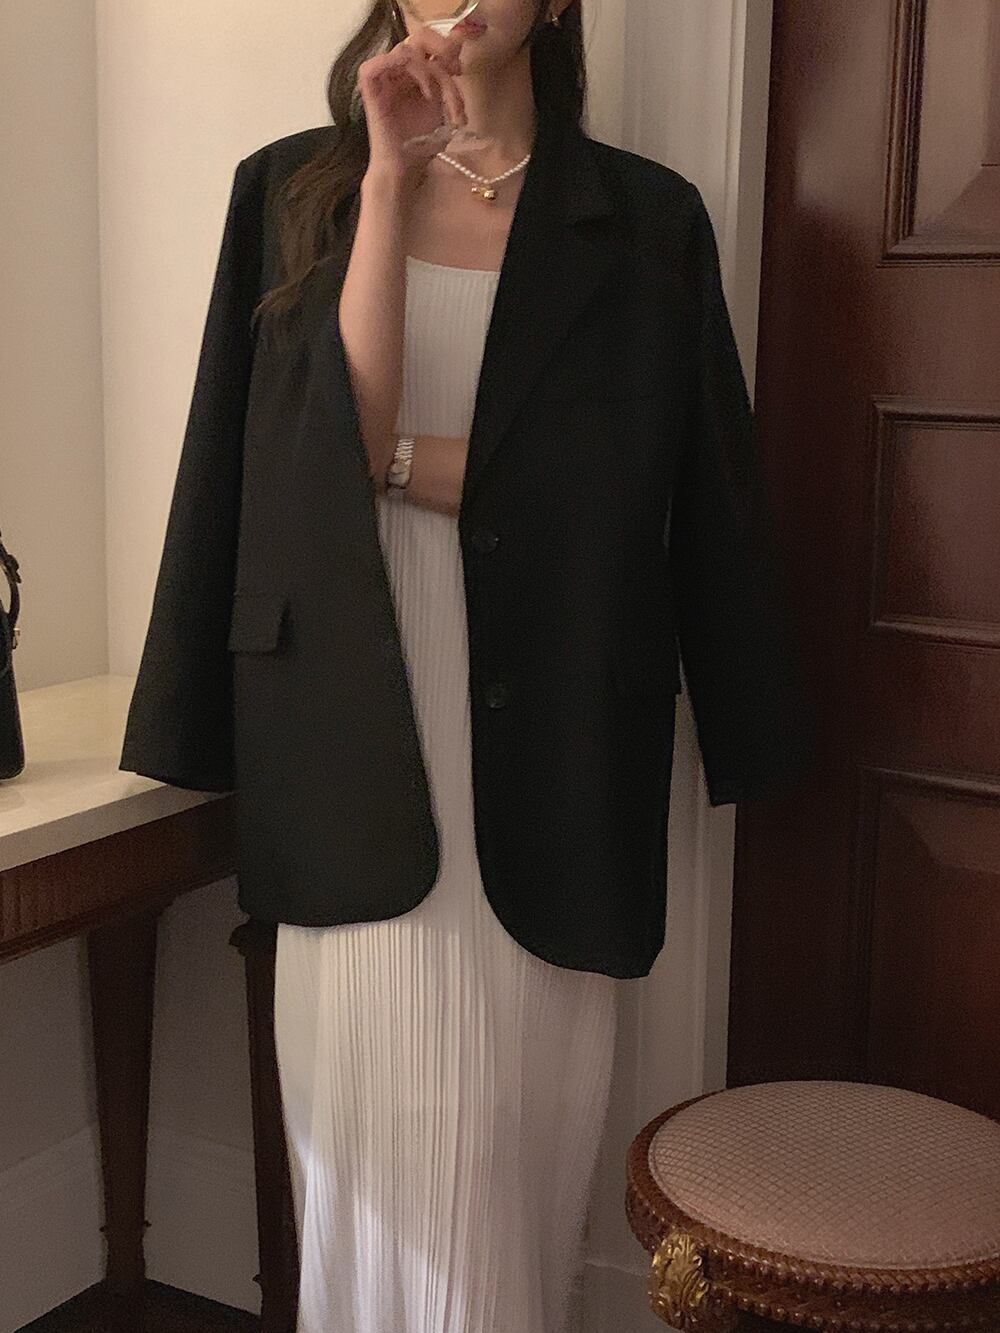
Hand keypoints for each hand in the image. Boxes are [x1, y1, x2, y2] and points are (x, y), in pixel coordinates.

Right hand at [356, 26, 468, 180]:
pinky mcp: (369, 88)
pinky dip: (401, 66)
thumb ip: (448, 80)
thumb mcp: (444, 108)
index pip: (428, 45)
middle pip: (417, 39)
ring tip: (437, 98)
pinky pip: (376, 64)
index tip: (459, 69)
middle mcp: (398, 72)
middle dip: (440, 47)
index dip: (446, 47)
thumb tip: (457, 50)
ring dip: (430, 72)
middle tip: (455, 67)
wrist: (406, 168)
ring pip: (406, 51)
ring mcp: (383, 78)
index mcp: (414, 75)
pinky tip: (422, 88)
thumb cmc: (422, 144)